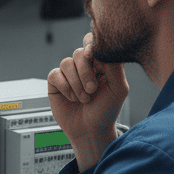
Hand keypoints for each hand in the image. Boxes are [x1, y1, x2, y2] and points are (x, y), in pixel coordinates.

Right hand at [47, 33, 128, 170]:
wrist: (90, 131)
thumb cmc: (107, 110)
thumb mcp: (118, 88)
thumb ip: (114, 66)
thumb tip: (102, 47)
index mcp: (101, 63)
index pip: (94, 43)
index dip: (91, 45)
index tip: (92, 56)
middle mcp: (84, 65)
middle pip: (79, 52)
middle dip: (85, 72)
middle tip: (92, 90)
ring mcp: (69, 73)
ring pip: (66, 63)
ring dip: (77, 84)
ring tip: (84, 98)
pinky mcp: (56, 82)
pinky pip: (55, 74)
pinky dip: (65, 87)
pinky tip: (72, 98)